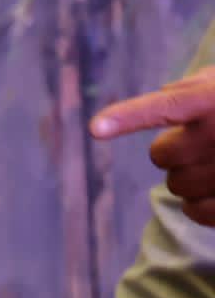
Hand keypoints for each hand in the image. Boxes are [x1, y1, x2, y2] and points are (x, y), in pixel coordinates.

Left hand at [92, 74, 214, 224]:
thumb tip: (168, 94)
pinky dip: (199, 206)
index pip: (166, 108)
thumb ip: (197, 85)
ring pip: (176, 186)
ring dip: (188, 178)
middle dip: (174, 152)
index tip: (96, 129)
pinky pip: (195, 212)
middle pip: (161, 156)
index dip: (129, 117)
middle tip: (202, 144)